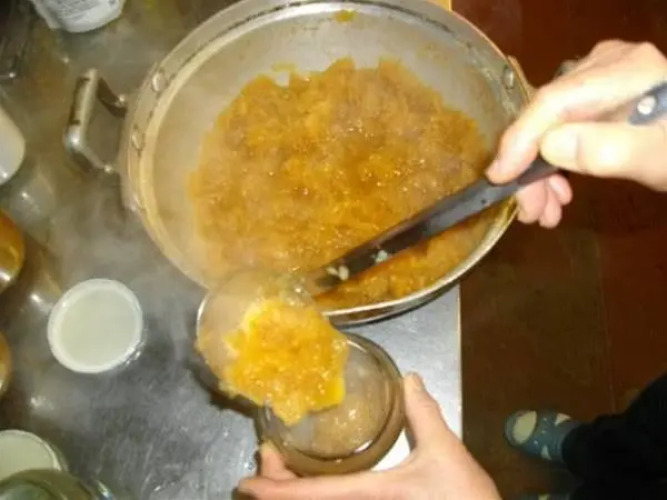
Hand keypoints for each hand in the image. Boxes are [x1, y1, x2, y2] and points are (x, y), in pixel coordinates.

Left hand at [238, 374, 499, 499]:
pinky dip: (312, 492)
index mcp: (369, 493)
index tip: (245, 483)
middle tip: (264, 458)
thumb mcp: (445, 452)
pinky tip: (310, 481)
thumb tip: (410, 379)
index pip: (312, 494)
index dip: (275, 489)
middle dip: (277, 485)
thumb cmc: (461, 497)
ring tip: (279, 463)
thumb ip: (425, 414)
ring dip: (292, 489)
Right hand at [487, 40, 666, 227]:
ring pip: (551, 128)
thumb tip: (550, 146)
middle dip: (533, 169)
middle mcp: (605, 67)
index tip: (499, 178)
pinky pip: (564, 131)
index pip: (554, 101)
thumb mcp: (658, 158)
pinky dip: (557, 164)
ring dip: (542, 173)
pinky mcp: (601, 101)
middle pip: (549, 118)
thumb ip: (610, 149)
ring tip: (545, 213)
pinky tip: (560, 192)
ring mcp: (601, 82)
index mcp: (623, 71)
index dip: (520, 140)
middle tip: (530, 213)